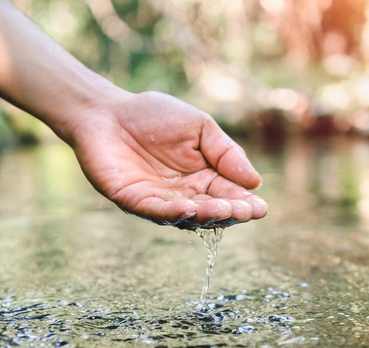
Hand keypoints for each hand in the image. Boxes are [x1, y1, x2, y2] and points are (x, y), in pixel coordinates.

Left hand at [62, 91, 266, 228]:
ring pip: (187, 215)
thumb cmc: (155, 116)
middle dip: (230, 212)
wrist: (108, 111)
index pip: (229, 194)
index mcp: (204, 177)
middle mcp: (185, 194)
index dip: (245, 203)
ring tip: (224, 210)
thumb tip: (255, 182)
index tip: (260, 208)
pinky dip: (174, 212)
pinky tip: (190, 208)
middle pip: (212, 209)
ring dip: (206, 215)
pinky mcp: (134, 201)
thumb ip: (226, 152)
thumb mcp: (200, 127)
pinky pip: (156, 211)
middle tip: (246, 212)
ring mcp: (160, 200)